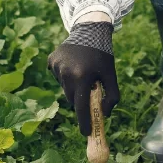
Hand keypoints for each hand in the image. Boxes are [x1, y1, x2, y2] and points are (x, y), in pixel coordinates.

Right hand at [47, 21, 120, 136]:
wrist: (90, 30)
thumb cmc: (103, 55)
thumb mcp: (111, 75)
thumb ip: (112, 97)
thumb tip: (104, 114)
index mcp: (82, 76)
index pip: (81, 107)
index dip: (84, 122)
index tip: (86, 133)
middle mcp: (66, 72)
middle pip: (72, 99)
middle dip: (80, 99)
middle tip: (89, 91)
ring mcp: (57, 66)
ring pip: (65, 88)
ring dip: (73, 86)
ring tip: (82, 72)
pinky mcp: (51, 60)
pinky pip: (58, 77)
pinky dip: (65, 76)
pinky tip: (73, 65)